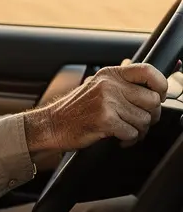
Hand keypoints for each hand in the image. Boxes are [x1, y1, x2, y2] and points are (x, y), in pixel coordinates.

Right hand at [24, 63, 168, 151]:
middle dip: (149, 115)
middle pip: (152, 100)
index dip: (160, 85)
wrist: (51, 125)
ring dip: (137, 130)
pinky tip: (117, 138)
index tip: (159, 96)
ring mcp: (106, 102)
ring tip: (123, 130)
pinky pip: (133, 133)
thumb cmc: (75, 110)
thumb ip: (123, 86)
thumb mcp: (98, 88)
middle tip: (137, 120)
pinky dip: (128, 140)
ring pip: (144, 120)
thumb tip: (157, 92)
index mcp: (109, 74)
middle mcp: (109, 85)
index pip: (148, 72)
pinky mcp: (105, 120)